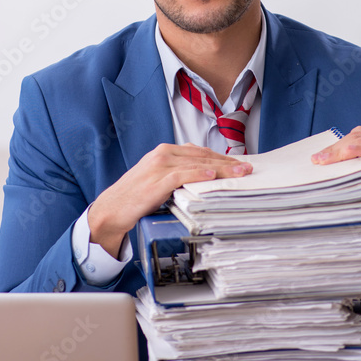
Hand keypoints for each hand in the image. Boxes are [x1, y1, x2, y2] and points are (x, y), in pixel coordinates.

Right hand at [88, 143, 251, 257]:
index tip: (239, 164)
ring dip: (222, 169)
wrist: (112, 208)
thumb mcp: (160, 179)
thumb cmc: (137, 196)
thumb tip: (207, 178)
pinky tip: (213, 177)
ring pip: (198, 164)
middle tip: (248, 168)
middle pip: (203, 156)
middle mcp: (163, 154)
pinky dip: (199, 174)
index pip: (200, 152)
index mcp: (165, 152)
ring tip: (240, 173)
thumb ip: (180, 174)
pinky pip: (183, 175)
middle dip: (228, 163)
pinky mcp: (157, 180)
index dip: (222, 158)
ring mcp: (160, 166)